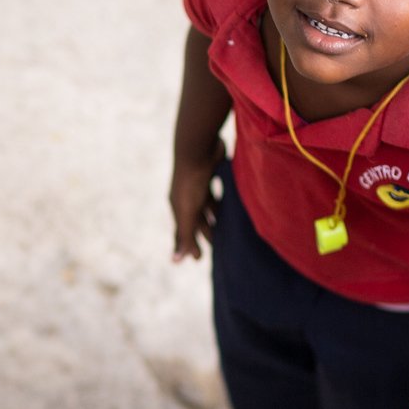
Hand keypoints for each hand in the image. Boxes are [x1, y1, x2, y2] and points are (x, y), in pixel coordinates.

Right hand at [169, 147, 222, 261]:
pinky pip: (216, 192)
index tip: (198, 259)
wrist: (198, 147)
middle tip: (217, 246)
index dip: (188, 245)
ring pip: (206, 207)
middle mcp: (185, 196)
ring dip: (214, 218)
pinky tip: (232, 204)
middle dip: (204, 233)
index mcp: (177, 206)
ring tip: (226, 229)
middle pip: (195, 220)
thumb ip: (185, 235)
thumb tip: (175, 262)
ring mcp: (197, 185)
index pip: (182, 231)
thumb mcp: (188, 212)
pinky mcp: (209, 174)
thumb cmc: (191, 182)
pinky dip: (223, 201)